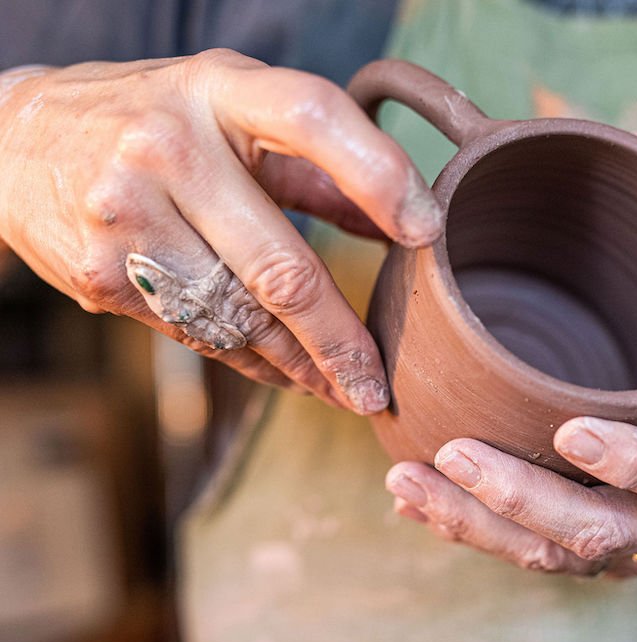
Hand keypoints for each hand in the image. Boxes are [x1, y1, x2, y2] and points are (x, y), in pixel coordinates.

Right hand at [0, 50, 442, 412]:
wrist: (15, 137)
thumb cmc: (155, 117)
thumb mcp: (233, 109)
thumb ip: (317, 164)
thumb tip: (401, 224)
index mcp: (219, 89)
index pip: (312, 117)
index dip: (379, 174)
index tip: (428, 232)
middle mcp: (168, 147)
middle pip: (279, 265)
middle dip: (340, 341)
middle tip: (379, 384)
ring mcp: (126, 214)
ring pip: (238, 317)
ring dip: (299, 366)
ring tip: (342, 390)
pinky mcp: (100, 273)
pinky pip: (197, 333)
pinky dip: (249, 361)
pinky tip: (283, 372)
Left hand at [386, 314, 636, 576]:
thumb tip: (588, 180)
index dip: (632, 462)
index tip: (569, 430)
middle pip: (602, 533)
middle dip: (522, 498)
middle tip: (453, 454)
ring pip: (558, 558)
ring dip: (480, 523)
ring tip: (407, 482)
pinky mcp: (606, 561)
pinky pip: (541, 559)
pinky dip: (480, 531)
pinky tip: (422, 503)